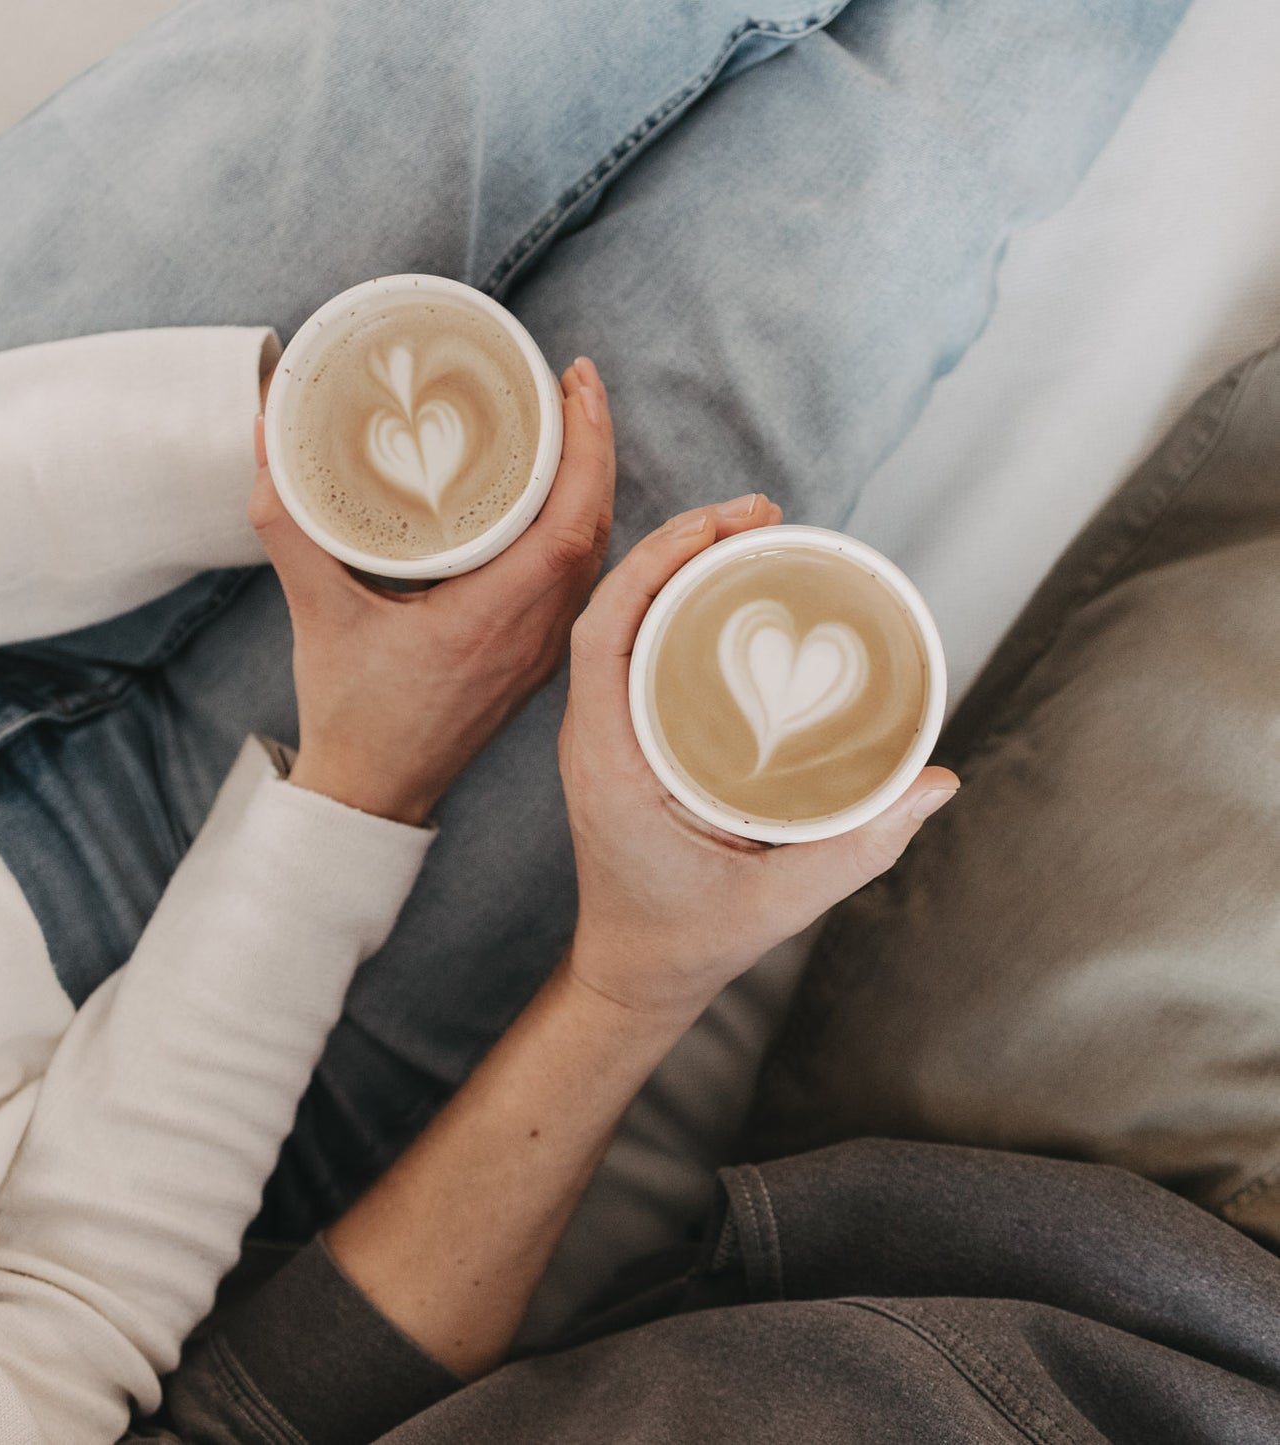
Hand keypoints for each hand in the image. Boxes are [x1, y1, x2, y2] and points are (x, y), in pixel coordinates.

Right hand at [251, 357, 614, 824]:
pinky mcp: (531, 658)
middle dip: (595, 447)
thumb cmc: (351, 715)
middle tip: (571, 383)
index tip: (575, 384)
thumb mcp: (315, 613)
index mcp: (492, 621)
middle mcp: (532, 635)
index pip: (570, 524)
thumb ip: (289, 524)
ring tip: (570, 425)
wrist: (371, 794)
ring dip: (590, 486)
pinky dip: (575, 527)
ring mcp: (540, 651)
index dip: (587, 447)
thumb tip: (266, 439)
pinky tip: (554, 498)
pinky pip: (575, 580)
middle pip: (595, 528)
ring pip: (592, 555)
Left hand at [558, 497, 959, 1022]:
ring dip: (679, 570)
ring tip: (753, 534)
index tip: (719, 526)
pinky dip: (681, 609)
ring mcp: (607, 733)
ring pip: (627, 623)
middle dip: (680, 546)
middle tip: (761, 513)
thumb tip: (938, 784)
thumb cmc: (687, 940)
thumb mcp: (777, 903)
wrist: (634, 972)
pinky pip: (642, 652)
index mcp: (609, 763)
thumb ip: (858, 849)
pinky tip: (734, 592)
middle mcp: (596, 735)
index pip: (604, 635)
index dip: (653, 566)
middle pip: (617, 608)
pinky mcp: (627, 738)